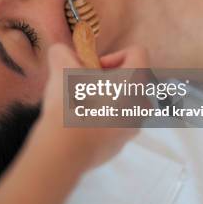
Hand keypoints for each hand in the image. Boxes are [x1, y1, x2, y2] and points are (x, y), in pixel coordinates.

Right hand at [34, 44, 149, 171]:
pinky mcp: (120, 146)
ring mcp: (132, 129)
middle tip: (83, 84)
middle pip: (130, 81)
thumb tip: (61, 52)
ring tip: (78, 105)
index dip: (114, 55)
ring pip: (123, 105)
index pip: (138, 53)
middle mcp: (141, 106)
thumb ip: (63, 53)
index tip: (92, 68)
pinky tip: (77, 124)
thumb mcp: (61, 69)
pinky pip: (114, 126)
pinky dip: (99, 121)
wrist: (63, 151)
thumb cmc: (69, 105)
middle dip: (107, 79)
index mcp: (134, 82)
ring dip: (104, 100)